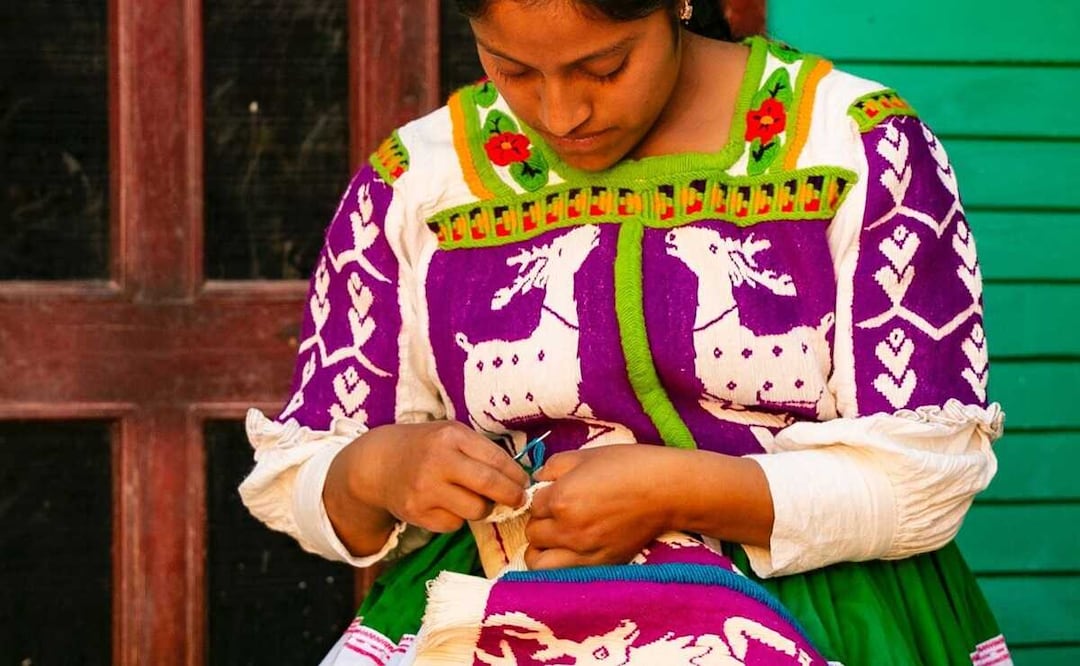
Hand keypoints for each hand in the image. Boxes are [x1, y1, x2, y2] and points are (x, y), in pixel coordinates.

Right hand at [325, 420, 529, 555]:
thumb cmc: (426, 447)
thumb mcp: (451, 435)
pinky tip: (448, 505)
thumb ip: (481, 452)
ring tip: (475, 499)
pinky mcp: (417, 512)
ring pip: (476, 510)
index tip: (525, 484)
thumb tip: (518, 479)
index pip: (497, 460)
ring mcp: (425, 489)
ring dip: (483, 509)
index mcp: (451, 436)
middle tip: (518, 500)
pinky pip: (454, 524)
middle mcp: (438, 461)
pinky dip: (458, 518)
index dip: (517, 476)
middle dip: (512, 496)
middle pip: (490, 486)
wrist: (379, 463)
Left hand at [524, 445, 679, 569]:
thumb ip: (554, 466)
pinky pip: (563, 574)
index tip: (556, 492)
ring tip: (555, 539)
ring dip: (541, 549)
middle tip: (557, 513)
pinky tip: (570, 551)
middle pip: (533, 533)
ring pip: (538, 562)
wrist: (669, 490)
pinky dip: (559, 564)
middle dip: (541, 521)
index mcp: (561, 499)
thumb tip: (538, 480)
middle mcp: (568, 529)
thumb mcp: (587, 455)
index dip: (543, 496)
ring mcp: (583, 552)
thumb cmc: (631, 466)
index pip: (532, 504)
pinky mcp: (600, 565)